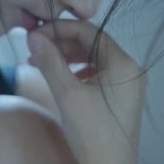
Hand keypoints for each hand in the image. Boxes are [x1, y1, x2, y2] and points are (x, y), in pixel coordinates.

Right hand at [26, 19, 147, 163]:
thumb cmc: (92, 134)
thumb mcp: (67, 94)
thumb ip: (50, 61)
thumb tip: (33, 35)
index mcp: (124, 63)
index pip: (89, 32)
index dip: (60, 29)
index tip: (37, 33)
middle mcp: (130, 68)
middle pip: (91, 44)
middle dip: (62, 44)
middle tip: (36, 48)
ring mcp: (128, 82)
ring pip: (93, 58)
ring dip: (67, 58)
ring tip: (41, 62)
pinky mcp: (122, 95)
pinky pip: (98, 73)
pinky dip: (77, 71)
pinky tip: (61, 76)